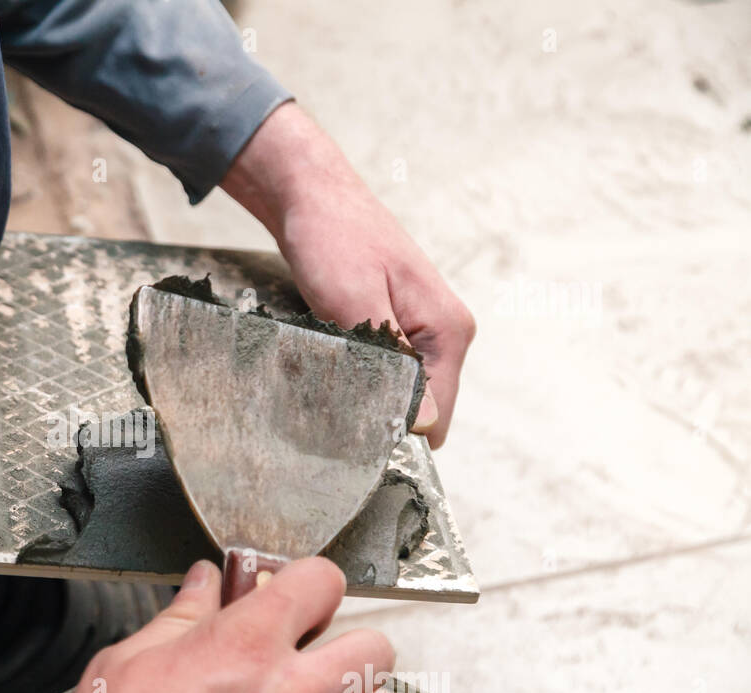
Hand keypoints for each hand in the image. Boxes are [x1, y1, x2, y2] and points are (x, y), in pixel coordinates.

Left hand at [221, 103, 475, 447]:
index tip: (351, 424)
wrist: (311, 197)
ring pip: (396, 390)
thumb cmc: (332, 240)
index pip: (436, 417)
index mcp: (448, 331)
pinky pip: (383, 370)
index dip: (395, 429)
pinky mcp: (398, 326)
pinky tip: (327, 357)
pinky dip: (355, 371)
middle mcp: (445, 334)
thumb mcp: (354, 303)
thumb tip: (426, 425)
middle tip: (327, 394)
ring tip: (323, 370)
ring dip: (361, 390)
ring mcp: (423, 330)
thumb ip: (393, 361)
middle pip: (418, 408)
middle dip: (375, 411)